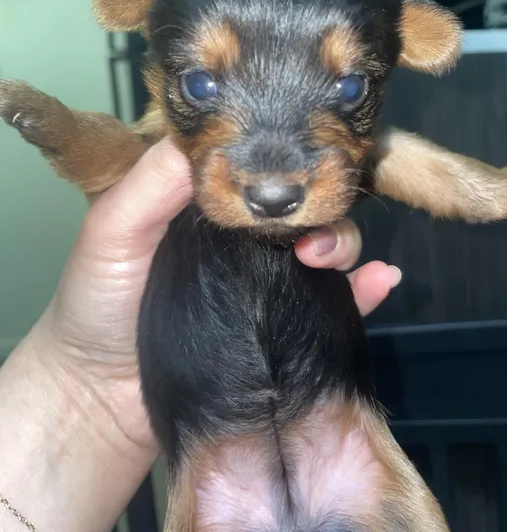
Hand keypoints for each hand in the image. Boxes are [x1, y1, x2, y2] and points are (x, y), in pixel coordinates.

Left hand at [30, 137, 400, 454]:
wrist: (102, 398)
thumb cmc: (98, 303)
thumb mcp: (113, 228)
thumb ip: (155, 180)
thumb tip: (219, 133)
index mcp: (212, 202)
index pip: (260, 164)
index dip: (286, 153)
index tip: (301, 153)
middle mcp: (246, 235)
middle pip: (303, 202)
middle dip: (318, 203)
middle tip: (308, 222)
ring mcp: (271, 281)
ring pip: (328, 244)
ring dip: (342, 242)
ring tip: (324, 258)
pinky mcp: (289, 327)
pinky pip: (342, 301)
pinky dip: (369, 287)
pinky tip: (383, 280)